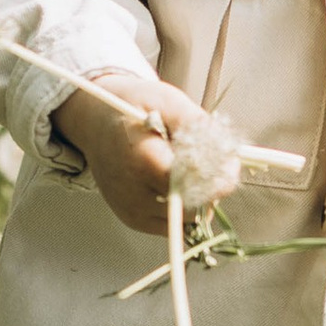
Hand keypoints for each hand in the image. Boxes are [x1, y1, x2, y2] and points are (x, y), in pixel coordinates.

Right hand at [55, 75, 241, 235]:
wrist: (94, 123)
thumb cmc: (132, 107)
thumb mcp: (167, 100)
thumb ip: (197, 125)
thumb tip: (226, 152)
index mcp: (141, 160)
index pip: (190, 185)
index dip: (217, 178)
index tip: (231, 164)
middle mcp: (133, 193)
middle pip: (192, 205)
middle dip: (212, 187)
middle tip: (215, 164)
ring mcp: (131, 211)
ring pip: (186, 219)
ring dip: (200, 199)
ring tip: (192, 170)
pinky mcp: (133, 220)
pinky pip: (173, 225)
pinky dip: (184, 207)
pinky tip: (180, 183)